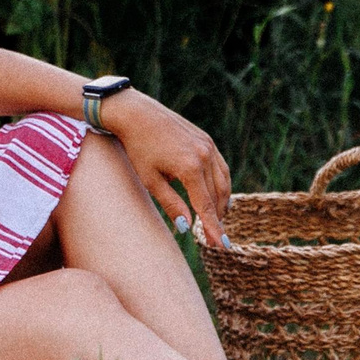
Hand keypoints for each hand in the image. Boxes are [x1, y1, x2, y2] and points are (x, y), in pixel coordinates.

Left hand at [110, 91, 231, 248]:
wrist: (137, 114)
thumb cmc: (138, 148)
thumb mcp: (150, 180)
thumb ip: (172, 204)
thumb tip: (187, 227)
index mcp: (190, 168)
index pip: (206, 206)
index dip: (214, 227)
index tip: (221, 245)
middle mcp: (204, 156)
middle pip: (217, 196)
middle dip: (217, 218)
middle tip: (215, 239)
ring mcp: (208, 146)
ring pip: (223, 182)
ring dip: (222, 202)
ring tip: (216, 220)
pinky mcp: (207, 140)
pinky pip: (221, 167)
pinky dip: (222, 184)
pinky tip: (219, 195)